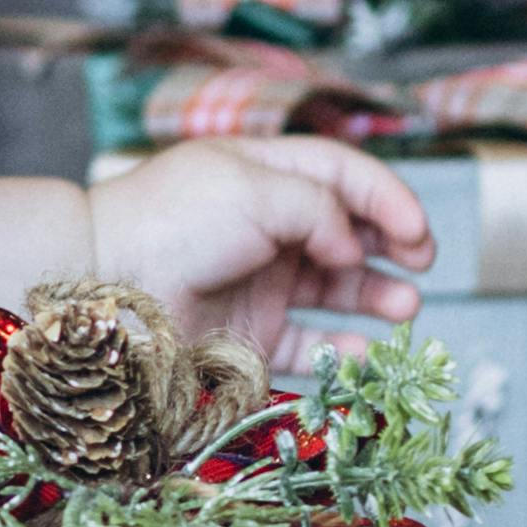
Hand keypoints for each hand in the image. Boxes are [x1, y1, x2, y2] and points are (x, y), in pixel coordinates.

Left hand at [90, 136, 428, 360]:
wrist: (107, 287)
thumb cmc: (176, 222)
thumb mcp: (255, 188)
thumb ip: (320, 208)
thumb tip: (351, 244)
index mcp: (263, 175)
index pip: (342, 175)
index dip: (386, 197)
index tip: (417, 230)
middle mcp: (264, 228)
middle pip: (346, 232)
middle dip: (390, 247)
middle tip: (419, 265)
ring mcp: (257, 283)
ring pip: (333, 290)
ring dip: (375, 297)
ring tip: (404, 308)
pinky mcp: (246, 337)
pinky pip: (306, 347)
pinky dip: (342, 351)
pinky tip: (367, 351)